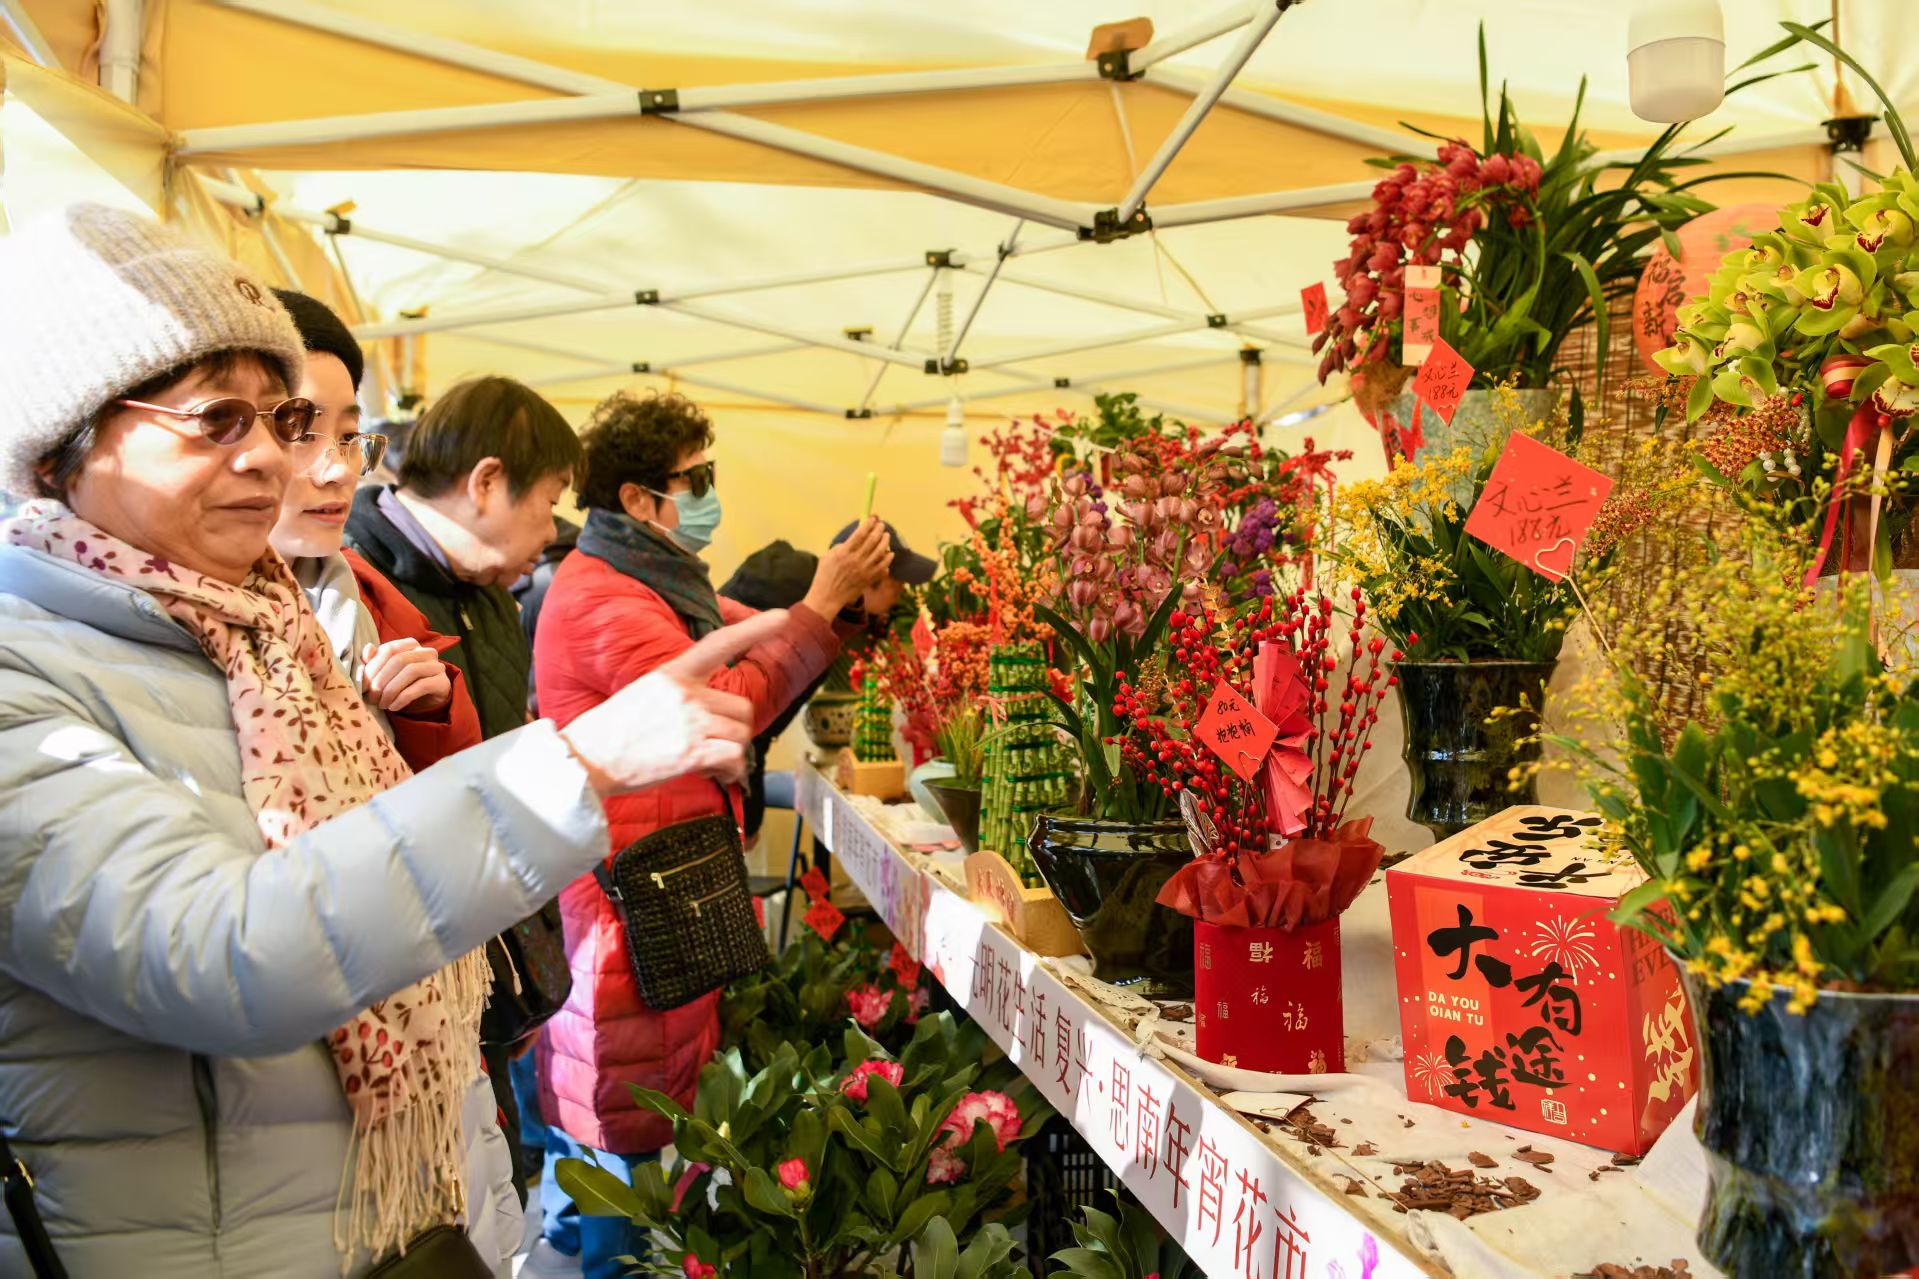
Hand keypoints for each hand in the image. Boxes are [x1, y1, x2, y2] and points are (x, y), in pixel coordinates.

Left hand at [360, 639, 452, 714]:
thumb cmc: (402, 684)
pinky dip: (403, 698)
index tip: (363, 685)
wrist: (425, 702)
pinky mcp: (442, 682)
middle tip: (371, 697)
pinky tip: (393, 707)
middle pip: (399, 660)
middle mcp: (426, 652)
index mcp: (410, 645)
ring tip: (382, 703)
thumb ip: (374, 660)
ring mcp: (437, 666)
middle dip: (381, 680)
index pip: (389, 649)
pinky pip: (421, 686)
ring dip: (391, 690)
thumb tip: (368, 649)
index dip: (373, 667)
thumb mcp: (385, 673)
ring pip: (411, 671)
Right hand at [559, 611, 788, 797]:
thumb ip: (682, 691)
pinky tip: (716, 776)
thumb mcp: (647, 692)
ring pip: (741, 735)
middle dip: (735, 729)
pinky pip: (734, 759)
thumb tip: (713, 711)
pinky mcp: (693, 752)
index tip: (782, 616)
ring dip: (732, 753)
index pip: (720, 643)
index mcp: (673, 672)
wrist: (588, 759)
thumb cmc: (615, 730)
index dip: (754, 629)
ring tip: (709, 763)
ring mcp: (691, 722)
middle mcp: (686, 693)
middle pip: (742, 708)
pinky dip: (732, 773)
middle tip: (714, 744)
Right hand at [803, 517, 893, 618]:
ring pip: (881, 552)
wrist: (828, 597)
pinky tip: (889, 553)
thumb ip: (842, 546)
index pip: (860, 534)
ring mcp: (864, 570)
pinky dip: (888, 558)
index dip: (869, 524)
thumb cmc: (824, 575)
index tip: (873, 519)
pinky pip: (883, 567)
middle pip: (872, 541)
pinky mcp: (869, 579)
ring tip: (886, 536)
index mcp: (844, 552)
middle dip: (879, 530)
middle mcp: (856, 560)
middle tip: (882, 525)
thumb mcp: (828, 556)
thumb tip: (855, 538)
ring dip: (885, 542)